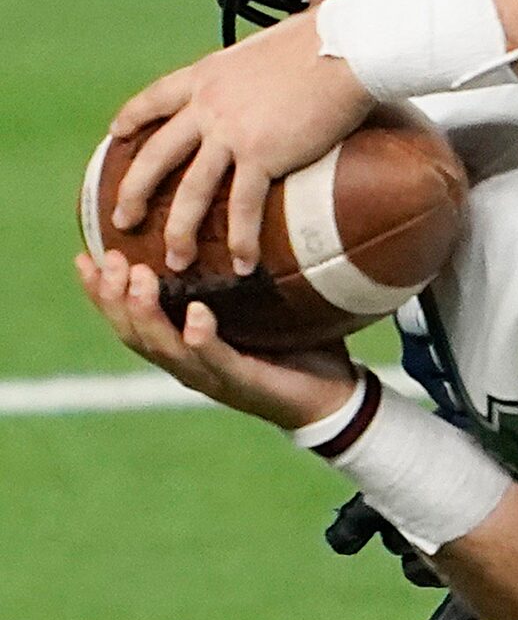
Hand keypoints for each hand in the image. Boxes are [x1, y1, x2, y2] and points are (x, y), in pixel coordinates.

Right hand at [74, 249, 359, 431]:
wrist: (330, 398)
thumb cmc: (294, 347)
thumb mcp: (259, 306)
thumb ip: (238, 275)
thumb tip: (236, 222)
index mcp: (183, 345)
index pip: (130, 318)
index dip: (102, 292)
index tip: (84, 257)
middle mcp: (187, 362)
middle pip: (133, 332)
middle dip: (113, 297)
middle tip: (107, 259)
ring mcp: (210, 376)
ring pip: (162, 347)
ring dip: (146, 313)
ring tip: (139, 278)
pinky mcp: (241, 383)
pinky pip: (214, 360)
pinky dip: (200, 337)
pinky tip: (196, 315)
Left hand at [105, 9, 371, 274]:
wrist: (344, 47)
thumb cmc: (322, 37)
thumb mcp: (268, 42)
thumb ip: (258, 61)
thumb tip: (273, 66)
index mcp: (208, 75)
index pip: (155, 98)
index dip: (133, 117)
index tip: (118, 133)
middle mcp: (209, 105)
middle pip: (156, 156)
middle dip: (134, 192)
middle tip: (123, 219)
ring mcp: (230, 133)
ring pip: (191, 191)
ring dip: (180, 231)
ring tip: (178, 260)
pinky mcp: (262, 155)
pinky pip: (243, 206)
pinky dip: (241, 238)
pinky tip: (242, 262)